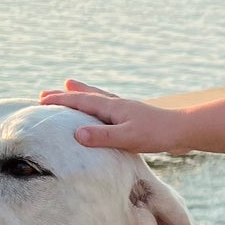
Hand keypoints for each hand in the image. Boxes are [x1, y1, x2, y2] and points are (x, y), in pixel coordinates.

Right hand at [38, 79, 184, 154]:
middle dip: (65, 96)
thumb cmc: (157, 134)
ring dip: (81, 94)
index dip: (60, 102)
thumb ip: (102, 137)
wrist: (184, 131)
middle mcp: (117, 105)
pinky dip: (98, 104)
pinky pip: (108, 107)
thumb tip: (76, 134)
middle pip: (85, 97)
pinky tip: (101, 109)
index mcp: (112, 108)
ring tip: (70, 85)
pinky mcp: (133, 117)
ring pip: (97, 98)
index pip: (80, 103)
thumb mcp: (127, 138)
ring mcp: (125, 110)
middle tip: (44, 93)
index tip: (40, 101)